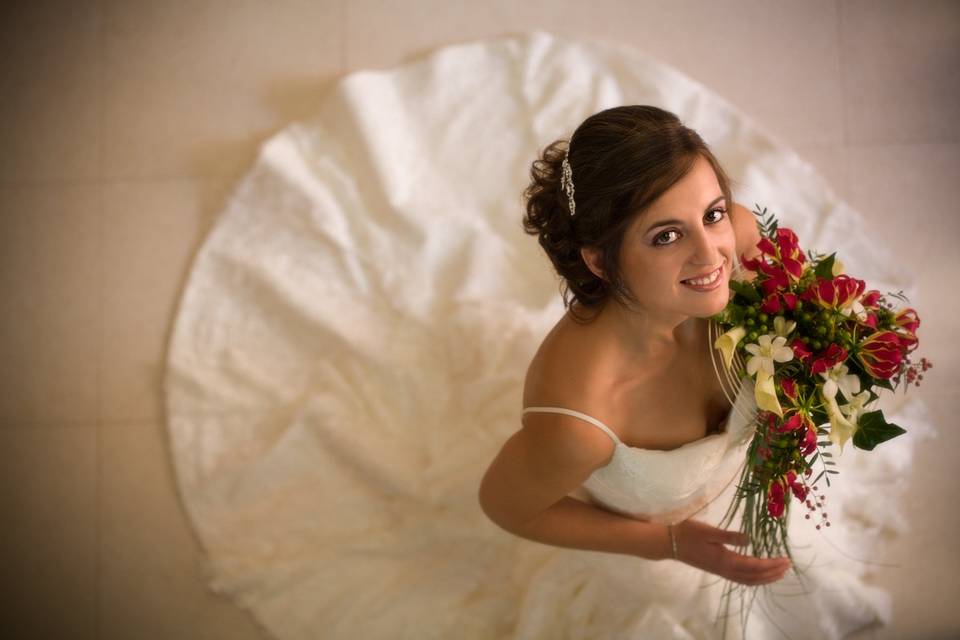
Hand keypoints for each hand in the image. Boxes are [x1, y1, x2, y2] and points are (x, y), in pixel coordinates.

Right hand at [672, 519, 790, 585]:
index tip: (786, 559)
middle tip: (788, 565)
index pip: (754, 566)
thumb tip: (750, 540)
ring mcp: (721, 571)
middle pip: (755, 577)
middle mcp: (726, 569)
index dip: (771, 565)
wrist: (670, 543)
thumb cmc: (688, 533)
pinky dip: (754, 578)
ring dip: (765, 578)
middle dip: (773, 573)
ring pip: (749, 580)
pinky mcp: (718, 569)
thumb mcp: (708, 530)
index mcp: (725, 560)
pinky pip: (742, 579)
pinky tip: (758, 573)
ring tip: (778, 572)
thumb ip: (729, 536)